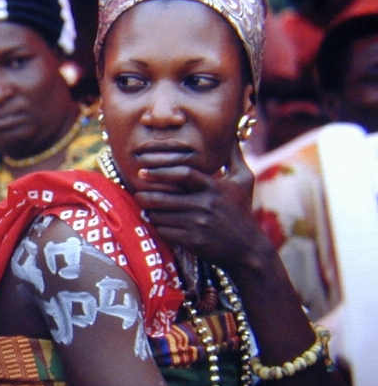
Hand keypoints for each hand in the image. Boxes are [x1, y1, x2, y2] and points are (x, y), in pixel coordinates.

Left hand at [131, 142, 266, 267]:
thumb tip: (233, 136)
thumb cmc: (242, 212)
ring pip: (162, 216)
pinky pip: (165, 232)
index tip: (143, 171)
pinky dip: (159, 228)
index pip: (183, 174)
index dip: (160, 172)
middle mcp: (205, 204)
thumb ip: (234, 158)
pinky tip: (160, 224)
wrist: (248, 249)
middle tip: (137, 194)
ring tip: (148, 210)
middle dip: (146, 196)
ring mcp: (198, 224)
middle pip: (165, 198)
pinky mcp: (193, 241)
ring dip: (152, 213)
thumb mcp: (244, 182)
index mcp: (214, 187)